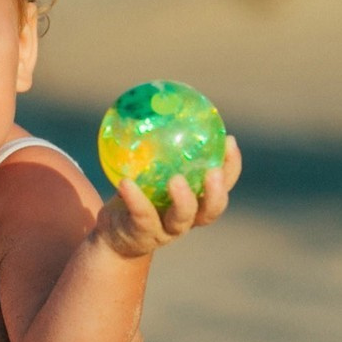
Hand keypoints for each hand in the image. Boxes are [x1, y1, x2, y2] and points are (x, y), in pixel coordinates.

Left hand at [98, 136, 243, 256]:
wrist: (111, 237)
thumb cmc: (133, 196)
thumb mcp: (144, 172)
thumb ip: (154, 149)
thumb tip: (151, 103)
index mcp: (195, 202)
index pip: (222, 184)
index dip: (231, 166)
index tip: (229, 139)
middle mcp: (186, 220)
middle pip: (211, 209)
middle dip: (217, 191)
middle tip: (213, 171)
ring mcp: (165, 231)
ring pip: (182, 218)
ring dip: (183, 200)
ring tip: (176, 181)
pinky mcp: (141, 236)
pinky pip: (140, 215)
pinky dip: (134, 198)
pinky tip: (125, 182)